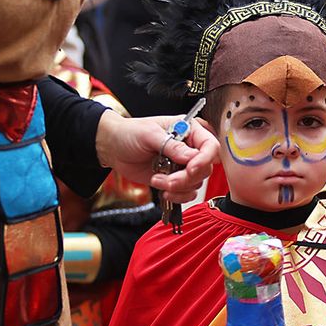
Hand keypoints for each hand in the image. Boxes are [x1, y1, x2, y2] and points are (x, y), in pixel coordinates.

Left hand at [95, 112, 218, 205]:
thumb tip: (191, 157)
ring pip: (197, 183)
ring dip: (178, 187)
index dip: (203, 160)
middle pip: (205, 168)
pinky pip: (188, 193)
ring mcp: (185, 165)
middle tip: (168, 179)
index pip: (210, 146)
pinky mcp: (177, 178)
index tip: (190, 169)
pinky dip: (177, 195)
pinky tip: (163, 189)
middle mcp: (191, 147)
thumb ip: (172, 146)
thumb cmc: (130, 133)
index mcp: (190, 130)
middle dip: (186, 178)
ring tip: (158, 180)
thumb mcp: (150, 134)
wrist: (115, 148)